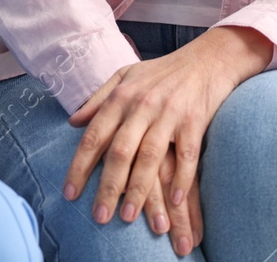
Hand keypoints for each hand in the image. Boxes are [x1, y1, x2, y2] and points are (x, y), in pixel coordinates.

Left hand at [62, 26, 272, 255]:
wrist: (207, 58)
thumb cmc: (162, 71)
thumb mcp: (125, 77)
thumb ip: (98, 99)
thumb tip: (72, 122)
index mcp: (121, 97)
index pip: (94, 136)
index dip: (80, 166)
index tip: (69, 193)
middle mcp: (142, 106)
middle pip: (120, 152)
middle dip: (107, 186)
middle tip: (98, 217)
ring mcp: (169, 114)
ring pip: (150, 157)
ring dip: (138, 189)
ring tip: (128, 217)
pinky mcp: (194, 121)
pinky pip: (187, 155)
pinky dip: (182, 179)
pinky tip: (175, 201)